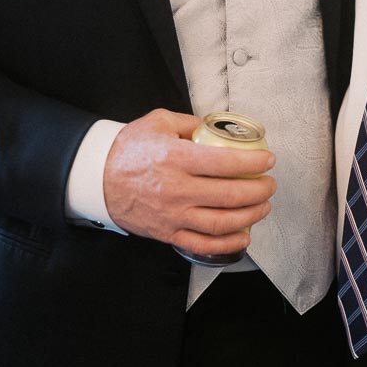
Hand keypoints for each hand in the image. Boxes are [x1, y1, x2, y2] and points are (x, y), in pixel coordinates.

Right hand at [102, 108, 276, 255]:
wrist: (97, 177)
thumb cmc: (128, 149)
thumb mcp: (158, 121)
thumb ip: (190, 123)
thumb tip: (216, 127)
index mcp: (175, 158)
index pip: (224, 161)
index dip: (253, 162)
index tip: (267, 160)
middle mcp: (176, 189)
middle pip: (229, 194)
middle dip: (258, 190)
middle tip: (269, 184)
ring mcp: (172, 215)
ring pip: (220, 222)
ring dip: (249, 216)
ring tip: (263, 206)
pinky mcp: (167, 233)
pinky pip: (202, 244)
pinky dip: (227, 244)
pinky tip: (243, 236)